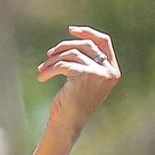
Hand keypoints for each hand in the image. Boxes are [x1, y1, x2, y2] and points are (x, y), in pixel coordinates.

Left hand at [37, 25, 119, 144]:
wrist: (67, 124)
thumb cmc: (72, 105)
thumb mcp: (82, 82)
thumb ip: (83, 63)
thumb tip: (65, 45)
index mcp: (113, 71)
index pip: (103, 42)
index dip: (87, 33)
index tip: (70, 30)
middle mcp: (109, 71)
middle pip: (85, 45)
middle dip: (64, 47)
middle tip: (48, 54)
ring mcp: (98, 73)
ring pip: (71, 54)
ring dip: (53, 61)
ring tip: (42, 69)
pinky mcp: (84, 74)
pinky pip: (63, 64)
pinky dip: (49, 70)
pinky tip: (41, 78)